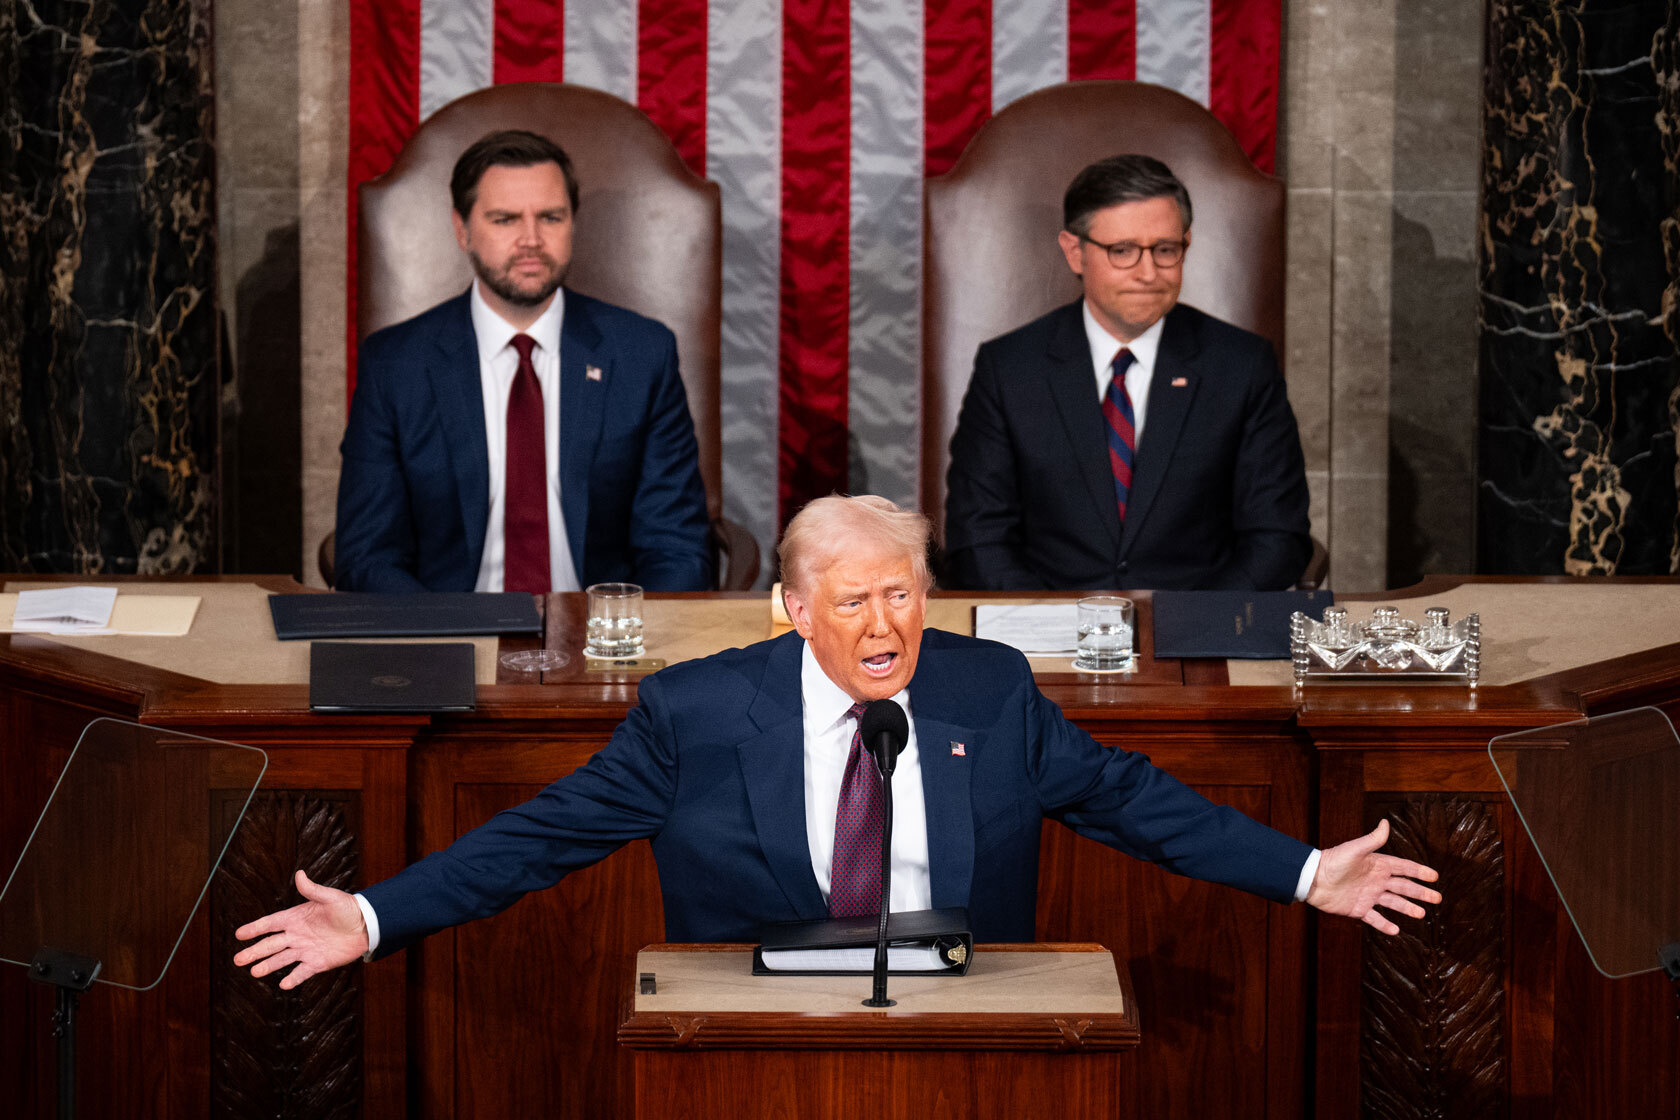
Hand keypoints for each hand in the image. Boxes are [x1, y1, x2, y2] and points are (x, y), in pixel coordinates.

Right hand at [233, 869, 368, 988]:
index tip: (239, 934)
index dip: (255, 928)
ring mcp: (305, 950)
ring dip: (268, 966)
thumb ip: (313, 890)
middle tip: (237, 960)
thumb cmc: (348, 908)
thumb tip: (300, 873)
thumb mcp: (330, 897)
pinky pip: (302, 972)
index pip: (271, 924)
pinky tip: (283, 984)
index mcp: (296, 918)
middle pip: (271, 944)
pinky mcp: (317, 962)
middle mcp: (297, 935)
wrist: (367, 926)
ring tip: (254, 972)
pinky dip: (293, 979)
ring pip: (282, 959)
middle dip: (254, 952)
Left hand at [1307, 819, 1440, 934]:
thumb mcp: (1354, 850)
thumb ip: (1372, 840)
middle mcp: (1376, 881)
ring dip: (1408, 908)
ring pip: (1393, 903)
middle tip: (1437, 898)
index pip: (1403, 868)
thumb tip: (1385, 822)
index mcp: (1377, 865)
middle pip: (1403, 887)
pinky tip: (1396, 931)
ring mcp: (1368, 896)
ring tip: (1422, 914)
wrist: (1312, 879)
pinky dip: (1385, 925)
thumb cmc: (1332, 861)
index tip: (1435, 876)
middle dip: (1420, 892)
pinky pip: (1375, 919)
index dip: (1419, 871)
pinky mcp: (1358, 909)